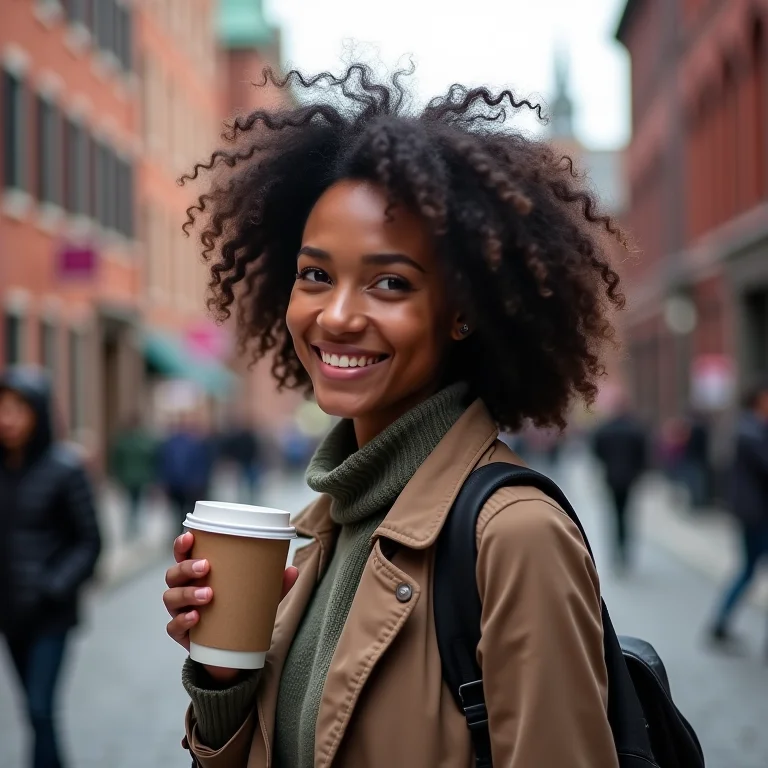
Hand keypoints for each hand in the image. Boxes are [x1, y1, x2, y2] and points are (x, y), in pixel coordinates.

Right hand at [163, 531, 298, 682]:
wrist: (231, 648)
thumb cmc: (238, 608)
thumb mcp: (257, 594)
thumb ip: (273, 583)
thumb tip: (293, 569)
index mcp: (196, 572)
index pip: (182, 553)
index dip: (181, 544)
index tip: (190, 536)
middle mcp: (182, 588)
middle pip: (173, 574)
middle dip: (187, 567)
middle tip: (206, 567)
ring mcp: (178, 611)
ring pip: (171, 598)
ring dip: (187, 594)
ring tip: (209, 595)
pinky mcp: (181, 633)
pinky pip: (173, 627)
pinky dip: (182, 621)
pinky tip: (196, 618)